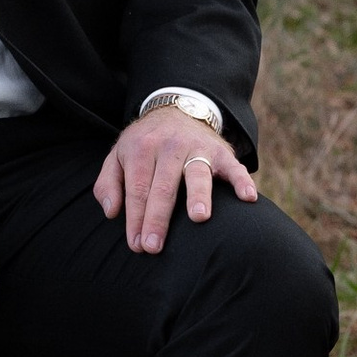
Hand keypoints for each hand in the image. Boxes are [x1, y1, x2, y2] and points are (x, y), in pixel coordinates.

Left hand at [95, 108, 258, 255]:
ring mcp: (197, 148)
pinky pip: (234, 167)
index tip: (137, 245)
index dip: (136, 218)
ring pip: (197, 173)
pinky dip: (242, 181)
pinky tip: (248, 198)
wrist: (177, 110)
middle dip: (157, 218)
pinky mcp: (222, 151)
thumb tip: (112, 212)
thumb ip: (108, 183)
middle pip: (163, 186)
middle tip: (154, 247)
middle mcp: (169, 146)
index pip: (138, 188)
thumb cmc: (145, 145)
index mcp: (141, 148)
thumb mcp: (118, 155)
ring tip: (199, 217)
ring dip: (198, 195)